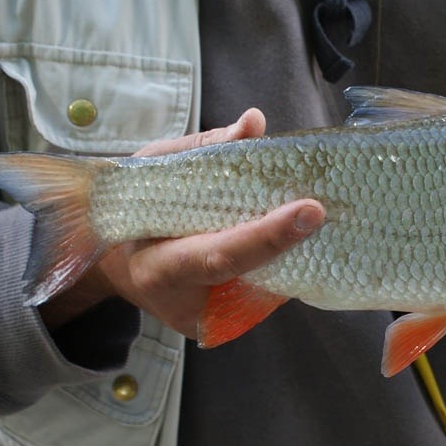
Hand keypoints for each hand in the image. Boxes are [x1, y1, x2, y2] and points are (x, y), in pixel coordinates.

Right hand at [39, 109, 324, 336]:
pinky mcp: (227, 324)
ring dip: (296, 252)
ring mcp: (211, 321)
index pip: (221, 256)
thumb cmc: (136, 207)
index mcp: (158, 268)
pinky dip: (282, 263)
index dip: (267, 235)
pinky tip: (297, 236)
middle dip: (295, 241)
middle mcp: (187, 304)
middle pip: (254, 275)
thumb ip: (205, 148)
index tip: (310, 210)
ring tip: (312, 216)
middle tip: (326, 208)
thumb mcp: (157, 169)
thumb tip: (254, 122)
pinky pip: (265, 291)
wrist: (119, 263)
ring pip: (268, 286)